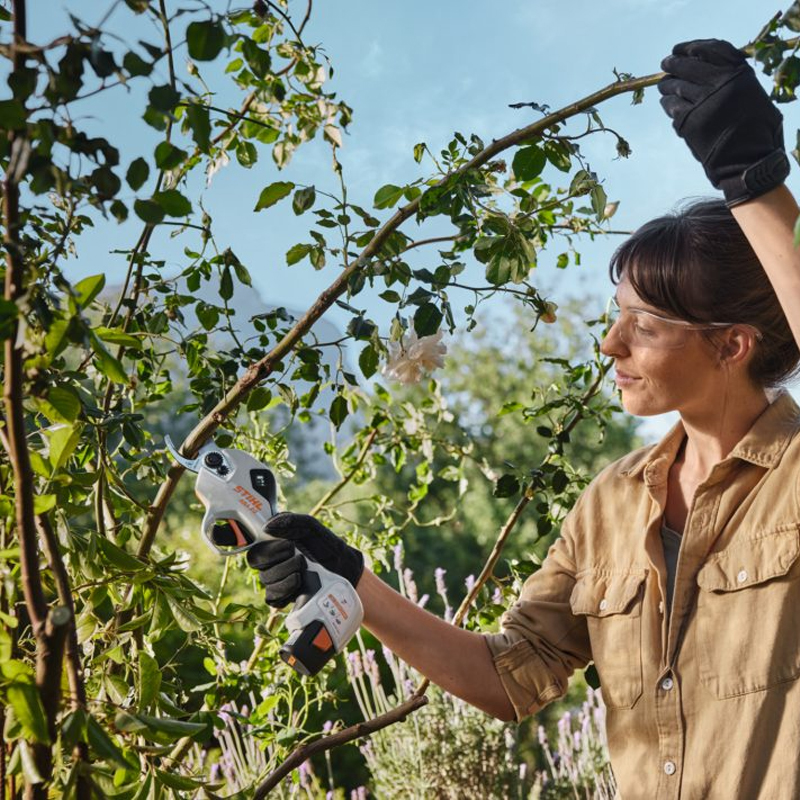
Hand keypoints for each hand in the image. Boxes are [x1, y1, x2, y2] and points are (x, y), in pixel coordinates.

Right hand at [247, 513, 363, 607]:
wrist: (345, 569)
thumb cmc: (327, 545)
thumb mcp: (312, 528)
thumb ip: (292, 521)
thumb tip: (267, 526)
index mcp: (274, 545)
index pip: (255, 550)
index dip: (268, 549)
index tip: (289, 546)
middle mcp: (272, 563)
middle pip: (257, 565)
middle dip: (279, 561)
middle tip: (300, 559)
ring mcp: (277, 581)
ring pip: (266, 581)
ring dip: (285, 575)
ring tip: (303, 571)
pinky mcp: (284, 597)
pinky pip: (272, 599)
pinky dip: (284, 592)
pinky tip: (298, 585)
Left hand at [658, 39, 789, 206]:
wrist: (748, 160)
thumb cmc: (754, 130)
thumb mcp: (752, 95)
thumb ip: (733, 80)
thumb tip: (709, 70)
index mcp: (738, 73)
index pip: (710, 49)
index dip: (690, 48)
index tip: (679, 50)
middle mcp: (720, 84)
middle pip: (688, 66)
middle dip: (673, 64)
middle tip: (665, 65)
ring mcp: (703, 102)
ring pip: (676, 86)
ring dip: (667, 84)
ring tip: (664, 85)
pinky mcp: (689, 121)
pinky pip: (672, 107)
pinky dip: (667, 104)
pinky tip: (667, 104)